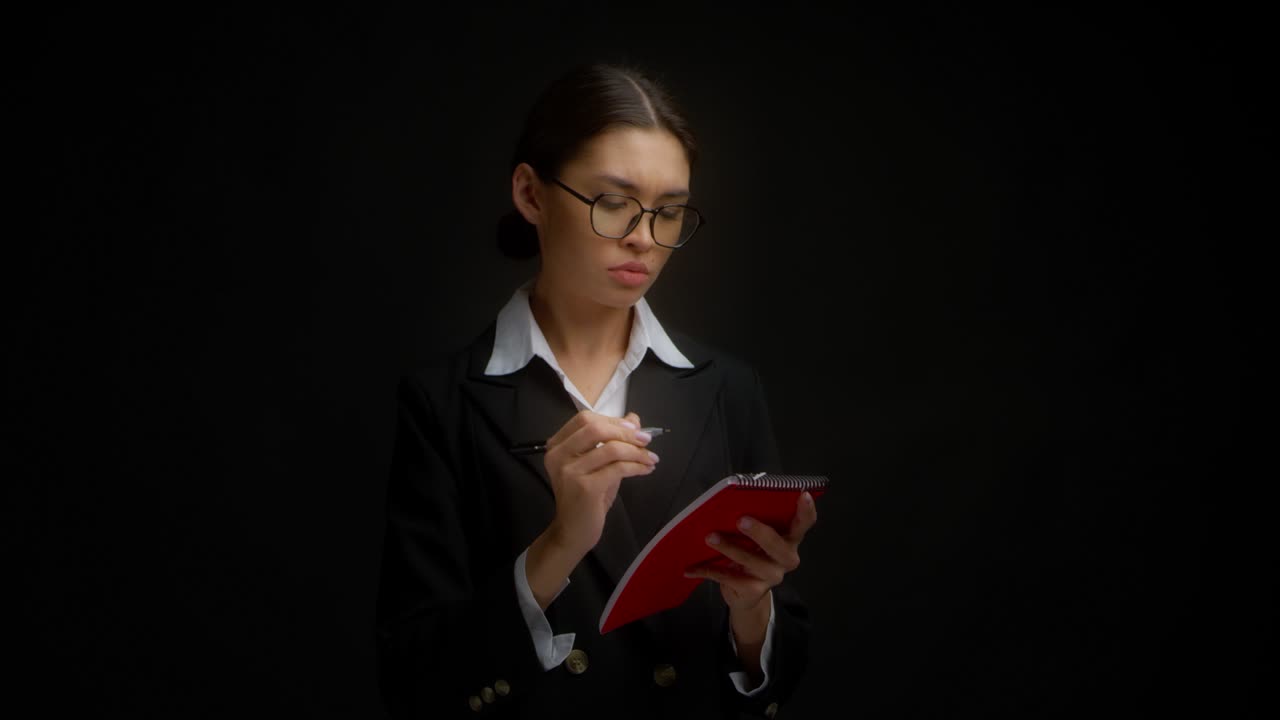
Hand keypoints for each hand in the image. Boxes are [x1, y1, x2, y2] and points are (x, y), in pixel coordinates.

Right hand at [542, 410, 658, 556]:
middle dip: (625, 432)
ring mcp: (570, 471)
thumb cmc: (585, 498)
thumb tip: (634, 419)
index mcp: (557, 446)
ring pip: (610, 449)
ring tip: (651, 458)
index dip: (613, 420)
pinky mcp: (585, 487)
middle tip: (646, 439)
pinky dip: (637, 466)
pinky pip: (618, 468)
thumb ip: (613, 441)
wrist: (573, 532)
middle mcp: (558, 455)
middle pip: (595, 428)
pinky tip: (646, 470)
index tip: (634, 429)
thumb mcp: (600, 464)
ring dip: (637, 451)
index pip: (585, 419)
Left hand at [684, 491, 817, 611]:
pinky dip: (708, 570)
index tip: (802, 495)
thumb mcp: (754, 538)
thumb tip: (729, 501)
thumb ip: (752, 520)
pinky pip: (729, 578)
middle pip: (778, 545)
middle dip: (759, 532)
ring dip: (729, 548)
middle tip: (741, 520)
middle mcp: (786, 558)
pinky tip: (690, 568)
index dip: (806, 510)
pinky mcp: (753, 591)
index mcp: (789, 539)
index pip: (804, 524)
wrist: (745, 595)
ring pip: (751, 561)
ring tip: (710, 537)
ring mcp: (771, 576)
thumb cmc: (750, 554)